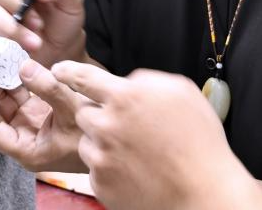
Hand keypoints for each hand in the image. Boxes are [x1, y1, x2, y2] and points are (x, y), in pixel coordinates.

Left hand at [0, 57, 87, 171]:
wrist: (112, 137)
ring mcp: (28, 126)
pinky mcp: (36, 113)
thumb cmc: (95, 134)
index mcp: (26, 150)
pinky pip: (16, 95)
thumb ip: (48, 88)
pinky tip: (13, 61)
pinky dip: (12, 79)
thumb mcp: (73, 109)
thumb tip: (22, 66)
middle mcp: (22, 140)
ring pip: (1, 103)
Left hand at [53, 63, 261, 209]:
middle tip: (125, 127)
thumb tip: (126, 82)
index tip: (59, 70)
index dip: (68, 71)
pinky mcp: (100, 184)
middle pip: (83, 113)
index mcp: (125, 97)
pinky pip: (95, 169)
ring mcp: (101, 157)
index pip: (83, 77)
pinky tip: (134, 171)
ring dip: (102, 143)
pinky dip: (109, 169)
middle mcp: (106, 125)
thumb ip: (145, 80)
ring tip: (134, 153)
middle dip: (99, 116)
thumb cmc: (198, 140)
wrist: (203, 191)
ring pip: (86, 142)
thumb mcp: (180, 91)